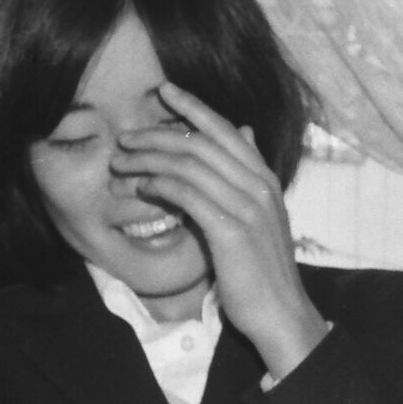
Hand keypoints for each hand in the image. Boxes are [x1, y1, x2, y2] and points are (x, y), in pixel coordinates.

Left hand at [114, 82, 328, 375]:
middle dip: (159, 134)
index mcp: (266, 179)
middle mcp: (259, 186)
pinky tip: (141, 188)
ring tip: (121, 164)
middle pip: (202, 143)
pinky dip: (159, 185)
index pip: (227, 130)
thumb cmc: (263, 269)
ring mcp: (247, 207)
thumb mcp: (262, 214)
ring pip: (190, 164)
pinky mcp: (230, 230)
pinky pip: (187, 194)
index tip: (166, 91)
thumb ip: (249, 175)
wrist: (281, 312)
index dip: (196, 107)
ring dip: (149, 159)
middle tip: (126, 137)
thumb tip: (245, 132)